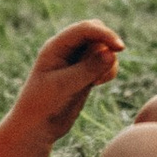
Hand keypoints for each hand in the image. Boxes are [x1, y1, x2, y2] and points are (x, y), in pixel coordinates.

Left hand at [13, 22, 122, 141]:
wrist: (37, 126)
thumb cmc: (43, 104)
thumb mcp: (64, 86)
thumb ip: (88, 68)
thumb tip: (111, 53)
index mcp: (56, 46)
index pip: (84, 29)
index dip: (104, 34)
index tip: (120, 48)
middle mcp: (66, 50)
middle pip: (95, 32)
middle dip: (107, 44)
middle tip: (110, 64)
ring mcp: (76, 61)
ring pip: (102, 48)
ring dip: (108, 61)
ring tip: (96, 81)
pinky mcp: (85, 74)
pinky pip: (104, 64)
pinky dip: (108, 70)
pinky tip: (97, 84)